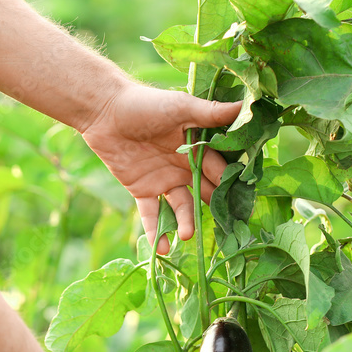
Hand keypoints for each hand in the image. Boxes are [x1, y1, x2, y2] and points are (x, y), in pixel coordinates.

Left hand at [81, 84, 241, 254]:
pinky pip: (152, 214)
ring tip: (187, 236)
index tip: (245, 201)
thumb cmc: (145, 103)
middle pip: (204, 192)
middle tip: (228, 228)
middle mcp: (184, 166)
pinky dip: (156, 231)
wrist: (105, 111)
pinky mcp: (142, 190)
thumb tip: (246, 106)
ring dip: (186, 222)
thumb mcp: (181, 107)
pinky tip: (163, 247)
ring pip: (181, 207)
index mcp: (197, 147)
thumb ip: (210, 113)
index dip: (231, 183)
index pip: (219, 168)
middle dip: (215, 209)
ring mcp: (164, 180)